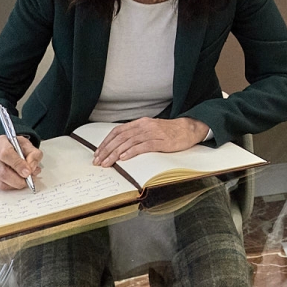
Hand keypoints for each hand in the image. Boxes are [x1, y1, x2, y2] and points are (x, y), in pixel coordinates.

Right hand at [0, 134, 42, 190]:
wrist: (10, 150)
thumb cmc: (18, 148)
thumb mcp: (29, 147)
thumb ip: (34, 155)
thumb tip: (31, 168)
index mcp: (0, 142)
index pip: (5, 153)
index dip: (17, 164)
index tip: (27, 172)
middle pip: (2, 171)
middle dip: (18, 178)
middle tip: (28, 179)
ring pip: (0, 180)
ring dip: (16, 183)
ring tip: (26, 180)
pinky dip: (11, 186)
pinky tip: (18, 181)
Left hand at [92, 117, 208, 166]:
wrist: (188, 129)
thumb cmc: (168, 132)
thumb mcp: (150, 129)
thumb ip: (136, 134)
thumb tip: (119, 146)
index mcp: (140, 122)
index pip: (118, 131)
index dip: (106, 142)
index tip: (98, 153)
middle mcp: (144, 126)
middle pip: (121, 138)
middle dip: (107, 150)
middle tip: (98, 161)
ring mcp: (153, 133)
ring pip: (129, 143)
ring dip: (115, 154)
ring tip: (107, 163)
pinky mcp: (161, 141)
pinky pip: (143, 146)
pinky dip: (131, 152)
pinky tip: (123, 158)